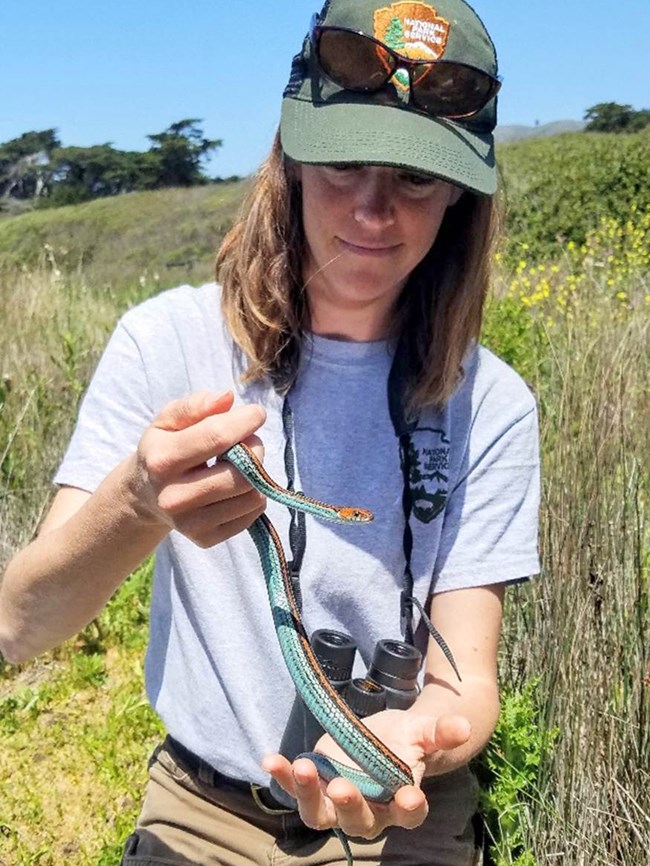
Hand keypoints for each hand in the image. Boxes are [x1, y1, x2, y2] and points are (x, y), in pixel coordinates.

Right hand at [131, 390, 266, 545]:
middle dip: (255, 449)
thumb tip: (226, 398)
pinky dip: (253, 496)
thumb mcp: (168, 420)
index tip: (257, 413)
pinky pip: (252, 515)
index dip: (245, 422)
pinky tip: (236, 487)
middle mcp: (173, 496)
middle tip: (248, 442)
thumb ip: (195, 406)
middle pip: (241, 473)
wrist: (145, 494)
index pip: (217, 438)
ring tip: (240, 464)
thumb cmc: (164, 448)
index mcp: (162, 460)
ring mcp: (189, 523)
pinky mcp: (205, 539)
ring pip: (251, 495)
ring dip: (257, 474)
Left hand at [263, 710, 470, 838]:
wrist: (383, 738)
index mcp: (402, 802)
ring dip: (307, 794)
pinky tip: (272, 760)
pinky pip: (297, 789)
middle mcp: (370, 812)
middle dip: (349, 805)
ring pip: (321, 813)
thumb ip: (441, 732)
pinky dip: (284, 777)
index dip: (408, 808)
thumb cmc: (407, 740)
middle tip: (341, 787)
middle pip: (359, 820)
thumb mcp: (424, 732)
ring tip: (300, 768)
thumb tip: (462, 725)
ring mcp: (339, 803)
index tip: (409, 796)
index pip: (409, 814)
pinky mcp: (317, 787)